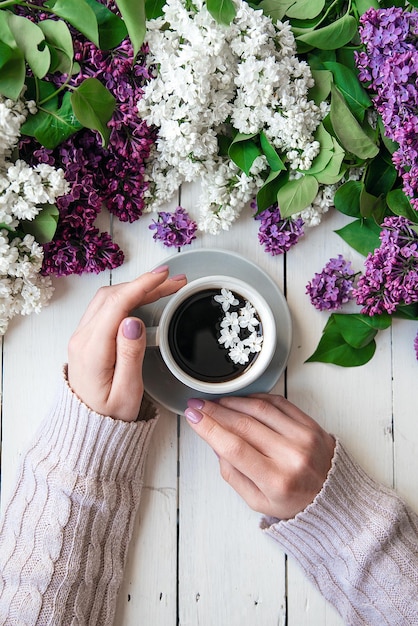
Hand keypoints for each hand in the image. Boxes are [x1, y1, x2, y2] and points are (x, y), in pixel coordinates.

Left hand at [68, 267, 186, 421]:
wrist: (88, 429)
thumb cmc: (110, 416)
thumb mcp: (127, 393)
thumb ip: (129, 355)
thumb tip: (133, 321)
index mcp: (92, 351)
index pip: (116, 306)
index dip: (141, 286)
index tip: (162, 276)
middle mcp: (82, 339)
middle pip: (112, 297)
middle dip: (144, 284)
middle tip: (173, 281)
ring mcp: (82, 337)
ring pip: (108, 300)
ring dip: (136, 289)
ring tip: (165, 287)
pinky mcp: (87, 339)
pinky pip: (105, 309)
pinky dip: (127, 299)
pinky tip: (145, 299)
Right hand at [184, 394, 334, 519]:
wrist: (337, 498)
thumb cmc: (295, 502)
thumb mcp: (258, 501)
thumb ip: (233, 473)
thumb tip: (216, 442)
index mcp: (276, 481)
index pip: (234, 447)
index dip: (209, 428)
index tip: (194, 417)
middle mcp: (291, 456)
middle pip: (243, 424)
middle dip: (215, 411)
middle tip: (197, 405)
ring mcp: (303, 437)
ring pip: (259, 408)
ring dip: (233, 401)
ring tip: (216, 401)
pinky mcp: (311, 424)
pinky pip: (278, 403)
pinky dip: (256, 398)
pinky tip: (242, 400)